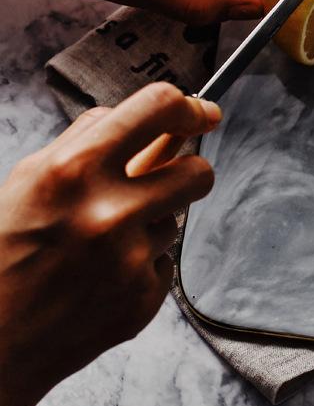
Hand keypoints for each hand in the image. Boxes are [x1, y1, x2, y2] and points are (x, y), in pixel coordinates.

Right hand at [0, 83, 219, 405]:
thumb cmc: (5, 250)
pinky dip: (140, 265)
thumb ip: (96, 139)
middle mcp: (106, 212)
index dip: (189, 106)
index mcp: (72, 169)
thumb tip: (160, 118)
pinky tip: (99, 277)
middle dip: (189, 172)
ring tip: (98, 245)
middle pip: (197, 171)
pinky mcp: (142, 299)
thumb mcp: (34, 176)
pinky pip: (164, 261)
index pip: (159, 107)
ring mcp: (129, 261)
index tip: (201, 113)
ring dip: (149, 224)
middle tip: (171, 178)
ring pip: (175, 220)